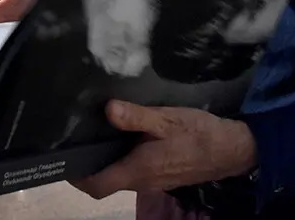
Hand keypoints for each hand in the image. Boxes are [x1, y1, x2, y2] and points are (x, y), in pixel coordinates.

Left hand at [70, 101, 257, 198]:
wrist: (231, 149)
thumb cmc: (198, 134)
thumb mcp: (167, 119)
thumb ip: (136, 116)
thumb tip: (107, 109)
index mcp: (138, 171)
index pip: (97, 185)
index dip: (77, 177)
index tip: (62, 159)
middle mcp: (141, 181)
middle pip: (105, 182)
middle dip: (87, 166)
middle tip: (73, 139)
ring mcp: (151, 180)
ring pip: (118, 176)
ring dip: (104, 161)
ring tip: (91, 133)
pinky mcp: (160, 174)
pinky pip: (132, 170)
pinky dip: (120, 158)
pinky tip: (120, 136)